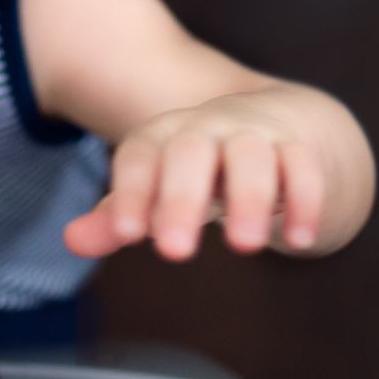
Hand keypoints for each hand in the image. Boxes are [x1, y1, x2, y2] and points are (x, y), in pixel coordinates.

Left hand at [63, 97, 325, 260]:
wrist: (280, 124)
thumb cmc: (204, 169)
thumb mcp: (161, 188)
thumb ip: (119, 216)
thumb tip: (72, 240)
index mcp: (165, 137)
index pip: (141, 154)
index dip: (133, 191)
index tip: (129, 235)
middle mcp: (208, 129)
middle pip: (191, 151)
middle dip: (182, 199)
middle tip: (174, 254)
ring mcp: (257, 136)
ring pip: (252, 156)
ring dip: (249, 199)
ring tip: (244, 246)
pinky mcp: (301, 148)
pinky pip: (304, 166)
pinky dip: (305, 200)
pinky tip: (301, 240)